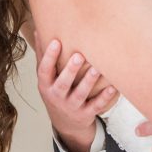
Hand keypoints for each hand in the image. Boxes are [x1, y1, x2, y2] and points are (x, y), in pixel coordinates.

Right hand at [35, 34, 117, 151]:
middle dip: (70, 70)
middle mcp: (57, 97)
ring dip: (89, 82)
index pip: (44, 70)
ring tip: (97, 69)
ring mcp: (71, 106)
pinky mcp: (86, 114)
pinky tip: (113, 87)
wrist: (65, 122)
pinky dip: (105, 97)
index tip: (56, 41)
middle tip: (79, 55)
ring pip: (80, 95)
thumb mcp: (46, 77)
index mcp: (45, 85)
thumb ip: (43, 55)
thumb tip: (38, 29)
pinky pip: (96, 106)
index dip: (49, 57)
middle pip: (63, 84)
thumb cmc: (55, 91)